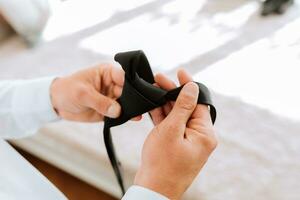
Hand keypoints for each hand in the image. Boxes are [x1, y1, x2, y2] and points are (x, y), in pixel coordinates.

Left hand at [50, 64, 140, 121]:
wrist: (57, 104)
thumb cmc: (67, 90)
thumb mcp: (82, 94)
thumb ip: (100, 102)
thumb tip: (117, 110)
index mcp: (107, 73)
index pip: (124, 76)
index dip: (133, 83)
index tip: (140, 91)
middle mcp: (112, 84)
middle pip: (129, 90)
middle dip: (135, 97)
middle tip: (142, 105)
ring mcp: (112, 97)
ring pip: (127, 102)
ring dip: (133, 108)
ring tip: (139, 113)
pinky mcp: (109, 110)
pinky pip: (121, 113)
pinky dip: (127, 116)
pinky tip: (134, 118)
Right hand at [134, 69, 216, 198]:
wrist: (153, 189)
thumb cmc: (162, 164)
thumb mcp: (171, 130)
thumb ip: (183, 107)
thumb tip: (192, 87)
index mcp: (205, 134)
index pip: (198, 102)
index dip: (188, 86)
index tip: (180, 71)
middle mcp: (199, 137)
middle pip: (188, 107)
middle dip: (173, 93)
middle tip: (159, 80)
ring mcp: (188, 141)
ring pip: (178, 116)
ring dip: (166, 103)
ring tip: (154, 89)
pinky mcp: (177, 144)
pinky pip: (172, 126)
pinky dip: (163, 116)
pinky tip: (153, 104)